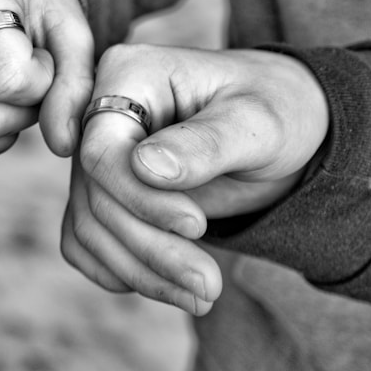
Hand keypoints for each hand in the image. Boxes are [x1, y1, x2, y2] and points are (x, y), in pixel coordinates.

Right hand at [61, 43, 329, 313]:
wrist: (284, 130)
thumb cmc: (276, 109)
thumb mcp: (257, 122)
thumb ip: (205, 143)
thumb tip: (145, 167)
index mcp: (128, 74)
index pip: (101, 150)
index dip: (140, 198)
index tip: (197, 226)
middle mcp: (99, 112)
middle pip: (95, 195)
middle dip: (149, 247)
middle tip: (210, 286)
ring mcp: (97, 154)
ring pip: (88, 225)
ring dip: (141, 270)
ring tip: (203, 296)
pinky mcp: (103, 191)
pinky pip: (86, 241)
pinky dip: (121, 271)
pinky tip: (168, 286)